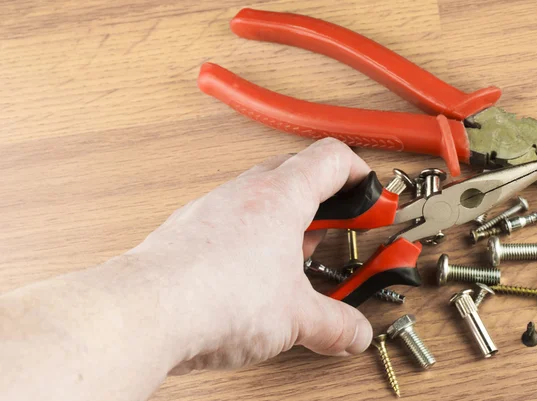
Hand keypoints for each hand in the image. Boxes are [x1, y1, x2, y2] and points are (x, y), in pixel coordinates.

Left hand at [132, 138, 373, 372]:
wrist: (146, 311)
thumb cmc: (214, 296)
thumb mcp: (294, 316)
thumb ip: (333, 325)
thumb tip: (352, 333)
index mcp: (281, 197)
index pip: (330, 158)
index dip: (359, 173)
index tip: (372, 196)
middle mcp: (245, 192)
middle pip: (296, 171)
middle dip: (326, 198)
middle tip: (341, 225)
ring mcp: (213, 208)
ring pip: (261, 196)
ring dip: (287, 219)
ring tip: (301, 254)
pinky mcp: (190, 230)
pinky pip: (231, 219)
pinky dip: (253, 236)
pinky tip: (255, 270)